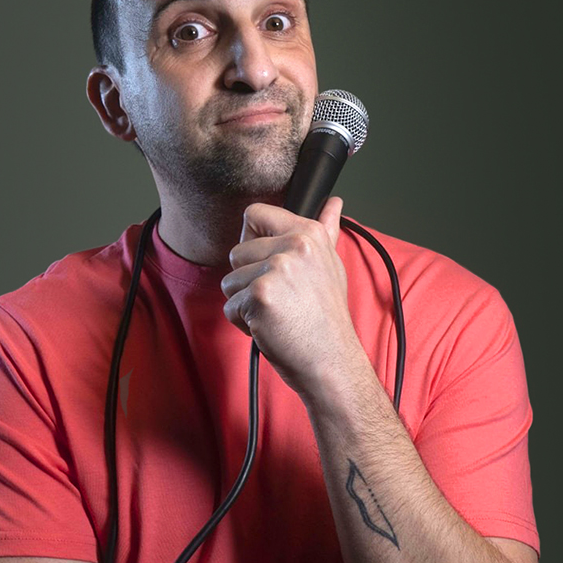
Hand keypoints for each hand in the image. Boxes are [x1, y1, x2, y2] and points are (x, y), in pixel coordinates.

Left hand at [221, 197, 367, 397]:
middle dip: (248, 281)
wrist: (331, 360)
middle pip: (236, 253)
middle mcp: (294, 246)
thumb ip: (326, 230)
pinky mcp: (260, 296)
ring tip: (277, 314)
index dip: (252, 240)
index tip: (268, 263)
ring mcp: (276, 270)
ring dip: (245, 303)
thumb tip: (333, 203)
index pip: (254, 214)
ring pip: (229, 281)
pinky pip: (230, 307)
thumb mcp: (331, 265)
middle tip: (280, 300)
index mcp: (308, 233)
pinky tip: (270, 327)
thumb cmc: (327, 318)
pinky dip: (244, 323)